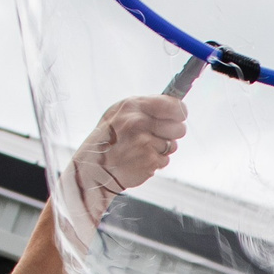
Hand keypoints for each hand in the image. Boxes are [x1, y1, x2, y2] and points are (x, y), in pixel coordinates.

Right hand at [66, 94, 187, 223]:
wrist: (94, 168)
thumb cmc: (108, 139)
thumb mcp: (120, 113)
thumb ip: (145, 108)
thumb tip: (177, 107)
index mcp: (133, 106)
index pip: (173, 106)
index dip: (179, 113)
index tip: (178, 117)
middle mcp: (138, 122)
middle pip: (179, 127)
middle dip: (172, 134)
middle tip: (156, 136)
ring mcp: (143, 142)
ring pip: (172, 145)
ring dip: (162, 149)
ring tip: (142, 149)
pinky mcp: (148, 161)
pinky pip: (165, 160)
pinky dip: (155, 162)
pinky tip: (139, 160)